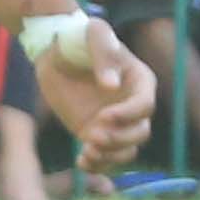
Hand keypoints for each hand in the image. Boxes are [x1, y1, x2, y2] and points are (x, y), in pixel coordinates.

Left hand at [34, 19, 157, 164]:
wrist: (55, 55)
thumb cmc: (79, 39)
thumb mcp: (93, 35)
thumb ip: (104, 54)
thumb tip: (111, 86)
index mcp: (140, 82)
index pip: (145, 106)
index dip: (127, 115)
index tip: (103, 115)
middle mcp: (132, 106)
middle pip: (140, 133)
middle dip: (119, 139)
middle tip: (93, 136)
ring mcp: (116, 123)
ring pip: (127, 150)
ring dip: (110, 156)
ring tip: (87, 153)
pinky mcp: (97, 134)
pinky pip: (106, 158)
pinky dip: (97, 165)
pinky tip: (81, 161)